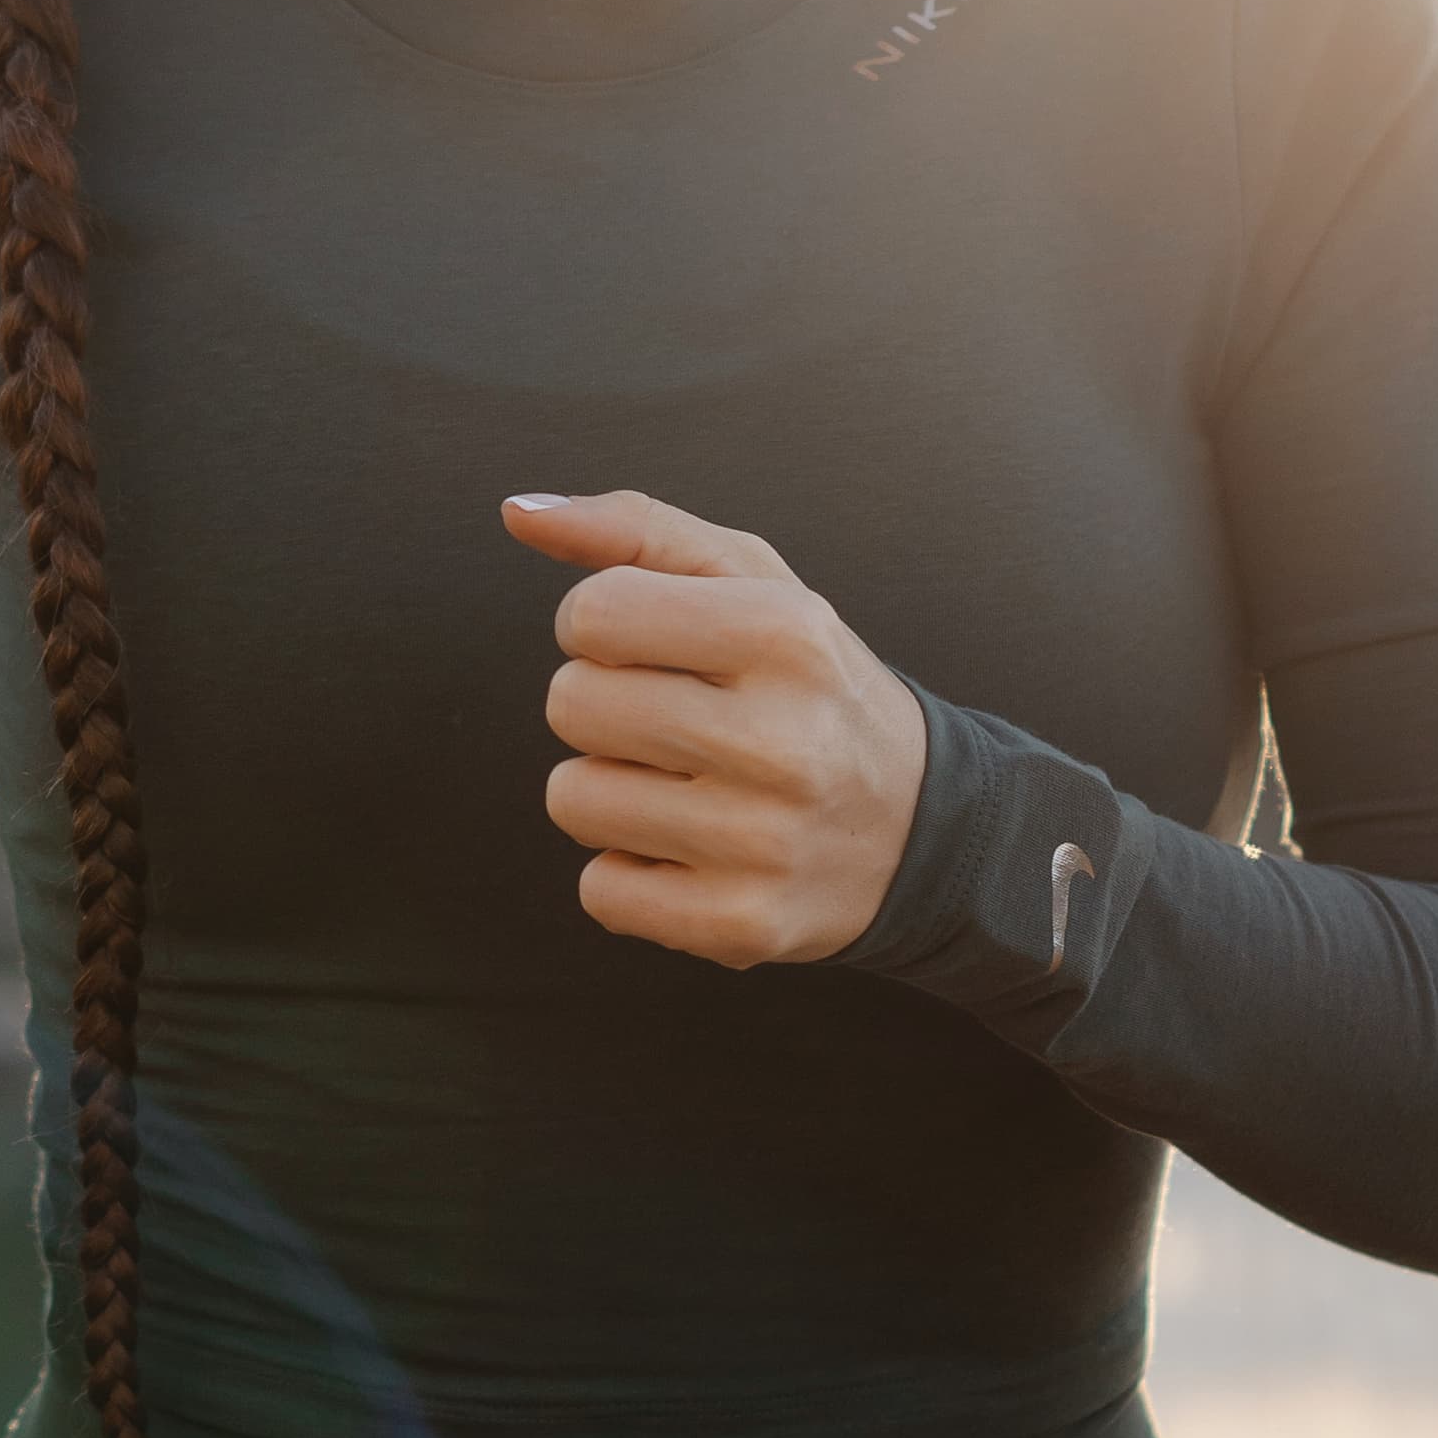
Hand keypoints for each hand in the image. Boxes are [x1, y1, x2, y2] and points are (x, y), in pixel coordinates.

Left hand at [506, 487, 929, 970]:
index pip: (592, 613)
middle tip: (673, 721)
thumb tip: (517, 512)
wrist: (920, 825)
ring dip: (609, 790)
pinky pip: (599, 890)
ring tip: (684, 785)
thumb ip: (634, 530)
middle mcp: (783, 740)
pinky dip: (630, 872)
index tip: (651, 647)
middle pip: (570, 705)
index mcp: (786, 634)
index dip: (600, 626)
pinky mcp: (741, 925)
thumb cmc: (810, 687)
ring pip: (571, 799)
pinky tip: (693, 850)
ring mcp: (763, 842)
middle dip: (602, 706)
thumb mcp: (752, 582)